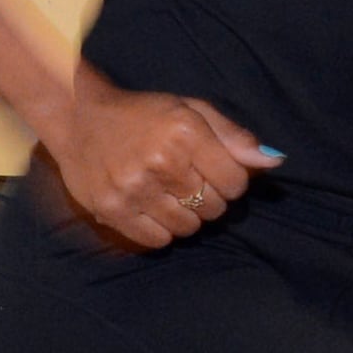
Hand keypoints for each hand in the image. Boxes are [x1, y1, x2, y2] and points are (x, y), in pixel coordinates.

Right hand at [47, 70, 276, 248]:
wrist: (78, 117)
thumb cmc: (142, 114)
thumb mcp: (191, 111)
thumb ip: (233, 137)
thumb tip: (273, 161)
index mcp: (185, 133)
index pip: (236, 183)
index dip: (231, 180)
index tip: (215, 171)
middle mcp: (161, 162)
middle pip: (214, 207)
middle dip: (210, 197)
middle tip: (189, 181)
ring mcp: (134, 189)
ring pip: (189, 227)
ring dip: (187, 216)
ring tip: (170, 194)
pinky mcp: (113, 211)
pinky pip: (158, 240)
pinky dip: (162, 229)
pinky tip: (152, 207)